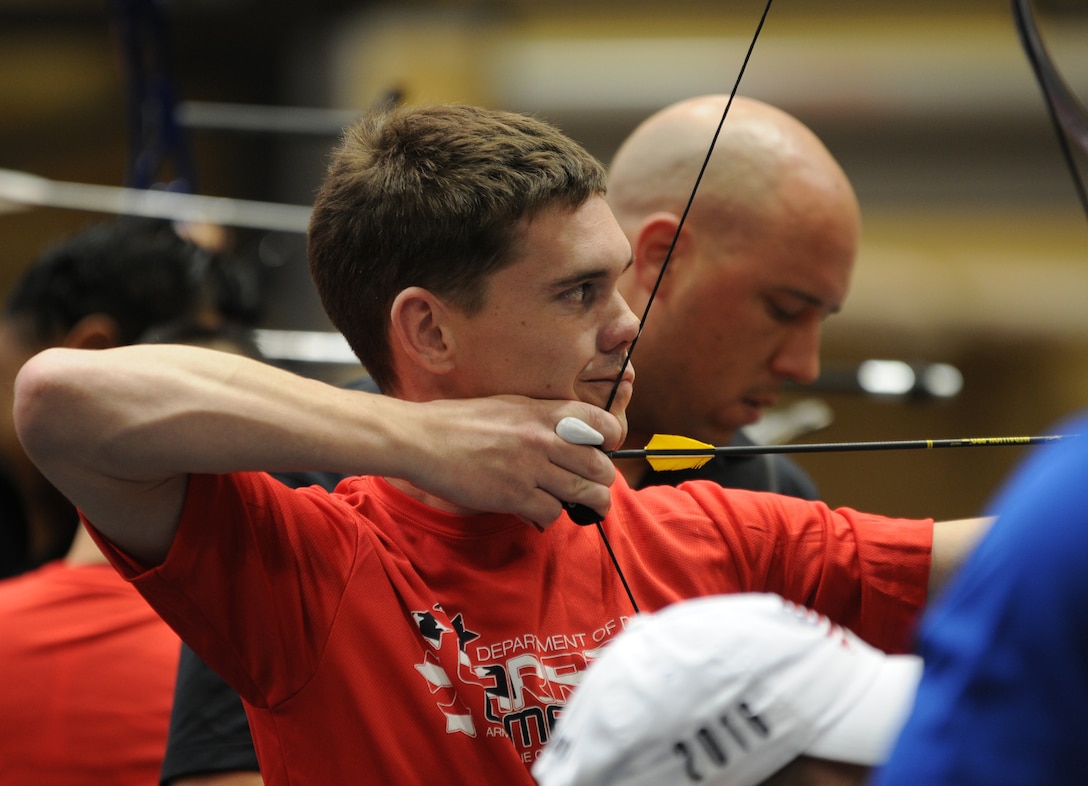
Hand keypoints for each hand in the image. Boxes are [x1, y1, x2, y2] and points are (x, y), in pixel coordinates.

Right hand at [396, 396, 621, 529]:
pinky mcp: (514, 495)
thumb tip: (570, 437)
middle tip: (597, 486)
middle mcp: (543, 438)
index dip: (612, 439)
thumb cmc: (461, 421)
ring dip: (590, 503)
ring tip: (587, 506)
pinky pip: (552, 513)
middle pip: (600, 465)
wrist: (423, 439)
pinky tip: (540, 513)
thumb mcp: (510, 406)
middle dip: (604, 480)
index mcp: (544, 412)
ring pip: (584, 493)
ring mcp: (530, 468)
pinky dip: (550, 517)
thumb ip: (542, 419)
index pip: (602, 423)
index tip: (607, 449)